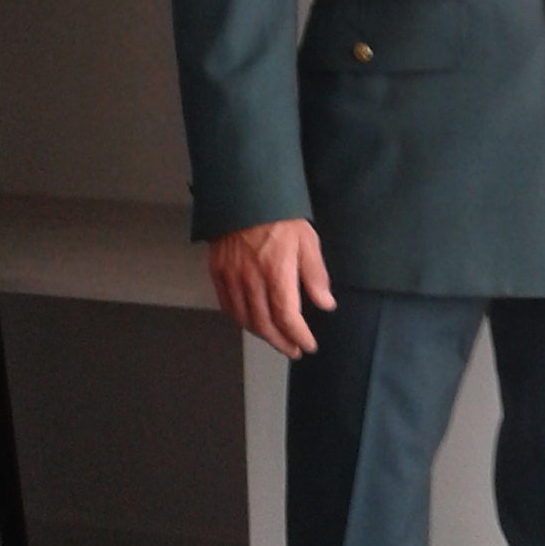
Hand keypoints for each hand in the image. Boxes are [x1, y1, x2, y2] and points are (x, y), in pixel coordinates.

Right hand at [207, 218, 335, 357]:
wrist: (244, 195)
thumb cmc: (279, 217)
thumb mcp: (307, 241)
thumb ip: (315, 275)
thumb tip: (326, 304)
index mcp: (276, 272)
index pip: (287, 317)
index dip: (298, 336)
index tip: (308, 345)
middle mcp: (251, 280)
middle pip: (265, 325)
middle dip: (282, 342)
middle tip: (293, 350)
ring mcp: (232, 277)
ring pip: (245, 319)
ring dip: (262, 335)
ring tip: (277, 339)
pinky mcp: (218, 272)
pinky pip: (228, 306)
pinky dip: (241, 320)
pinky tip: (252, 323)